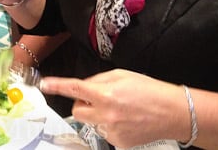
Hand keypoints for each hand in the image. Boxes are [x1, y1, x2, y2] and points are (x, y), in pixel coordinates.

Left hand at [40, 69, 187, 147]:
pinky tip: (125, 119)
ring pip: (90, 122)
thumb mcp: (122, 75)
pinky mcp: (118, 143)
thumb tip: (84, 86)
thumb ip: (98, 80)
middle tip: (96, 97)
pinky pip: (103, 132)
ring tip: (119, 108)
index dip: (57, 86)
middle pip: (77, 110)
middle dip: (81, 103)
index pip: (75, 88)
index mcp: (106, 94)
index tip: (44, 84)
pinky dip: (109, 124)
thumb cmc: (149, 90)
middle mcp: (106, 114)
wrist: (173, 113)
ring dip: (97, 114)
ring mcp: (112, 131)